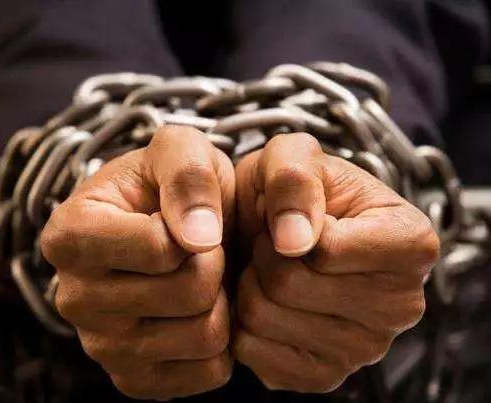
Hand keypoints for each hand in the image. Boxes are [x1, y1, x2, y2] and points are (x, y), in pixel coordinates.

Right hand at [41, 126, 235, 399]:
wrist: (166, 230)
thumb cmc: (167, 188)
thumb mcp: (178, 150)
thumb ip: (186, 173)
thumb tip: (198, 238)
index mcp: (70, 234)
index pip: (160, 248)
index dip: (194, 229)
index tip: (183, 219)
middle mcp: (72, 297)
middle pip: (188, 293)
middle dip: (214, 265)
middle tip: (201, 251)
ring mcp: (100, 346)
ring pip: (203, 336)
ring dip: (221, 302)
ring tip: (200, 277)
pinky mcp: (132, 378)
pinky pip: (207, 372)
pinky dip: (221, 343)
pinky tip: (200, 311)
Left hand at [232, 133, 439, 392]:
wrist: (282, 231)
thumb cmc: (293, 194)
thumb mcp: (292, 156)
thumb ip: (294, 177)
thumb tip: (295, 242)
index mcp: (410, 242)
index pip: (325, 249)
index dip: (289, 226)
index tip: (294, 217)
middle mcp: (401, 305)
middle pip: (289, 286)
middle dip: (263, 256)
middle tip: (273, 244)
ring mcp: (365, 348)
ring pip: (264, 318)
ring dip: (250, 285)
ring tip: (269, 269)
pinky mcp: (324, 374)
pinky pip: (254, 351)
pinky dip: (243, 322)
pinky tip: (265, 300)